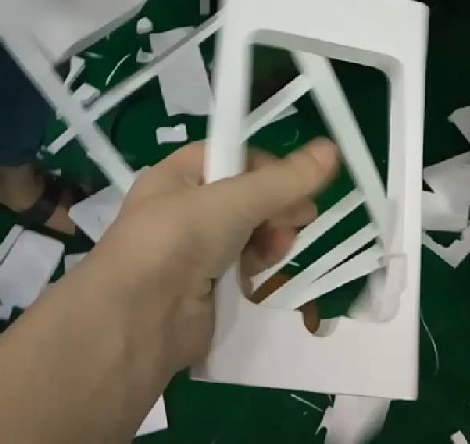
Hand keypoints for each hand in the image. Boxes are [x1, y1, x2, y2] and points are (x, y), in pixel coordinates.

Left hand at [96, 139, 338, 370]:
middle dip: (276, 206)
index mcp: (177, 177)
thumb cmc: (177, 241)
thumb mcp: (233, 201)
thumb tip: (331, 149)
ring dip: (270, 238)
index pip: (230, 156)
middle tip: (302, 216)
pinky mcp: (207, 288)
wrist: (138, 319)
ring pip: (248, 234)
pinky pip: (243, 268)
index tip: (296, 181)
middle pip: (245, 197)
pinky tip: (261, 274)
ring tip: (279, 247)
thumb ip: (283, 180)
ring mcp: (194, 252)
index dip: (265, 166)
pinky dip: (257, 269)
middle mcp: (182, 210)